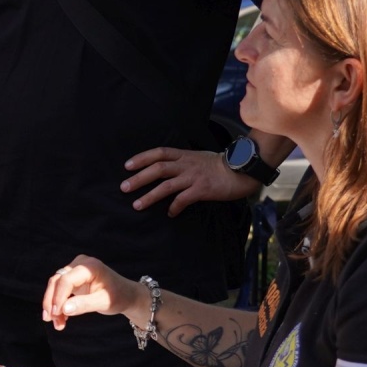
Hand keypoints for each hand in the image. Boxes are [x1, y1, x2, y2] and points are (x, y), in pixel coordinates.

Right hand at [41, 254, 142, 329]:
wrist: (126, 295)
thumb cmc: (118, 297)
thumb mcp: (104, 302)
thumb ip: (84, 304)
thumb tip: (63, 309)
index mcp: (89, 267)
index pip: (66, 280)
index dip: (58, 297)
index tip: (56, 314)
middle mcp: (80, 264)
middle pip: (57, 281)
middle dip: (52, 302)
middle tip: (50, 320)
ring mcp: (75, 270)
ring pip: (55, 286)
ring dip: (53, 305)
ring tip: (57, 323)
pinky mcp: (73, 279)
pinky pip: (59, 290)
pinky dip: (58, 304)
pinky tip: (61, 319)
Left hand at [122, 146, 260, 215]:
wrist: (242, 170)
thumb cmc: (219, 166)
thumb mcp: (198, 158)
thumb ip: (182, 162)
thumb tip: (165, 170)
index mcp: (184, 155)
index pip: (159, 153)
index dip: (142, 158)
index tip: (127, 166)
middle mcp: (186, 164)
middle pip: (158, 169)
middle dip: (139, 178)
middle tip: (124, 187)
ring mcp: (194, 177)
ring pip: (166, 185)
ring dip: (150, 196)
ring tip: (137, 205)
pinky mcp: (202, 190)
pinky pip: (183, 199)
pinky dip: (174, 207)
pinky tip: (170, 213)